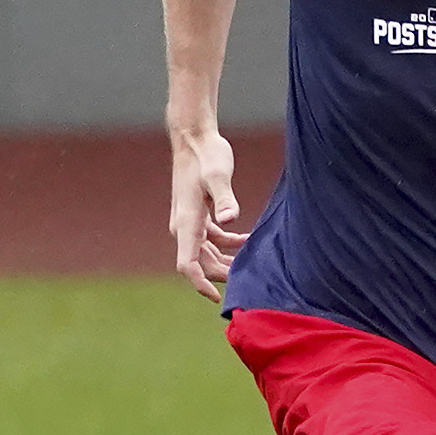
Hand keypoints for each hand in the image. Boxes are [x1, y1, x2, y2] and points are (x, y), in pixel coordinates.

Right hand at [168, 129, 245, 298]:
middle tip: (249, 281)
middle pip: (200, 264)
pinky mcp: (198, 215)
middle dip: (221, 276)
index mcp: (186, 222)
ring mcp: (190, 222)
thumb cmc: (206, 154)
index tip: (216, 297)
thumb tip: (230, 219)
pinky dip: (227, 245)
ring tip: (251, 265)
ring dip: (226, 262)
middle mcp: (183, 226)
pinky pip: (211, 240)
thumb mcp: (218, 174)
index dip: (200, 284)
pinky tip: (247, 241)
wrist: (194, 138)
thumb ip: (224, 197)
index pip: (187, 264)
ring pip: (206, 254)